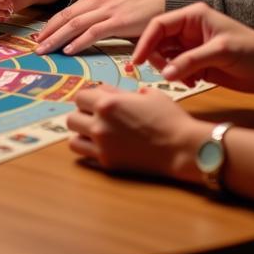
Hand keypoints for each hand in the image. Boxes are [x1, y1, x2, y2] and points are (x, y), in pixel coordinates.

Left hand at [34, 0, 166, 52]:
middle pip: (66, 17)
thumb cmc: (150, 2)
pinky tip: (68, 50)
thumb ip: (107, 13)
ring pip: (74, 25)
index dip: (53, 24)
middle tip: (35, 46)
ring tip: (44, 51)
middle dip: (48, 32)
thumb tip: (94, 31)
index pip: (69, 10)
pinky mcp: (119, 20)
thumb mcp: (122, 2)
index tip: (42, 35)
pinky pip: (93, 32)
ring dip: (56, 39)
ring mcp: (108, 9)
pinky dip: (78, 42)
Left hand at [66, 86, 204, 180]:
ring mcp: (102, 146)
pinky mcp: (108, 163)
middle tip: (96, 116)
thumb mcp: (146, 93)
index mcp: (107, 103)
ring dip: (82, 133)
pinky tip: (100, 146)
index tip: (98, 100)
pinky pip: (84, 155)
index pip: (80, 96)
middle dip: (82, 115)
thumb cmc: (168, 116)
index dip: (89, 97)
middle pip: (72, 117)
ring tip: (95, 132)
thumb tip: (104, 90)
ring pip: (73, 138)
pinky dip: (88, 149)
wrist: (181, 147)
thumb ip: (120, 91)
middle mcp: (99, 124)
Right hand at [132, 2, 253, 92]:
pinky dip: (179, 78)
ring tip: (187, 81)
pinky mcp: (197, 63)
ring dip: (170, 70)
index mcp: (193, 16)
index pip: (159, 25)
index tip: (137, 60)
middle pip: (158, 42)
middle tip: (168, 75)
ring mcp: (192, 47)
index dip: (145, 41)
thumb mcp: (221, 52)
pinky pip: (176, 69)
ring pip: (166, 57)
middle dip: (159, 59)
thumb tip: (166, 73)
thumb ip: (191, 60)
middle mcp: (189, 29)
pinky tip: (193, 83)